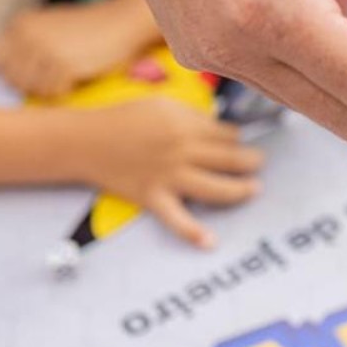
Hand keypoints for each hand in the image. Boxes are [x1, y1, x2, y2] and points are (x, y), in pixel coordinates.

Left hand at [0, 0, 156, 97]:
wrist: (120, 21)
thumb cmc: (84, 28)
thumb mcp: (46, 28)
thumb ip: (16, 44)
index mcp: (20, 24)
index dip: (14, 74)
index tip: (31, 74)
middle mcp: (28, 35)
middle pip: (13, 79)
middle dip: (30, 84)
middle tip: (53, 75)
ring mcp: (46, 50)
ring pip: (32, 89)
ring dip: (48, 89)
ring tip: (64, 75)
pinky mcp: (64, 65)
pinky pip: (54, 92)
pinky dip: (64, 91)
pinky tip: (76, 77)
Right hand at [71, 98, 264, 247]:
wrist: (86, 141)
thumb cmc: (124, 119)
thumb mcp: (163, 105)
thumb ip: (193, 117)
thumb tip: (221, 129)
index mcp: (186, 126)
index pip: (228, 135)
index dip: (239, 138)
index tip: (242, 142)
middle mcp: (182, 151)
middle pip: (230, 160)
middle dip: (251, 162)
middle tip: (259, 164)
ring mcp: (169, 177)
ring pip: (216, 188)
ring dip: (240, 191)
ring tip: (253, 189)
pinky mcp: (153, 198)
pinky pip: (176, 219)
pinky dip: (193, 233)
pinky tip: (211, 242)